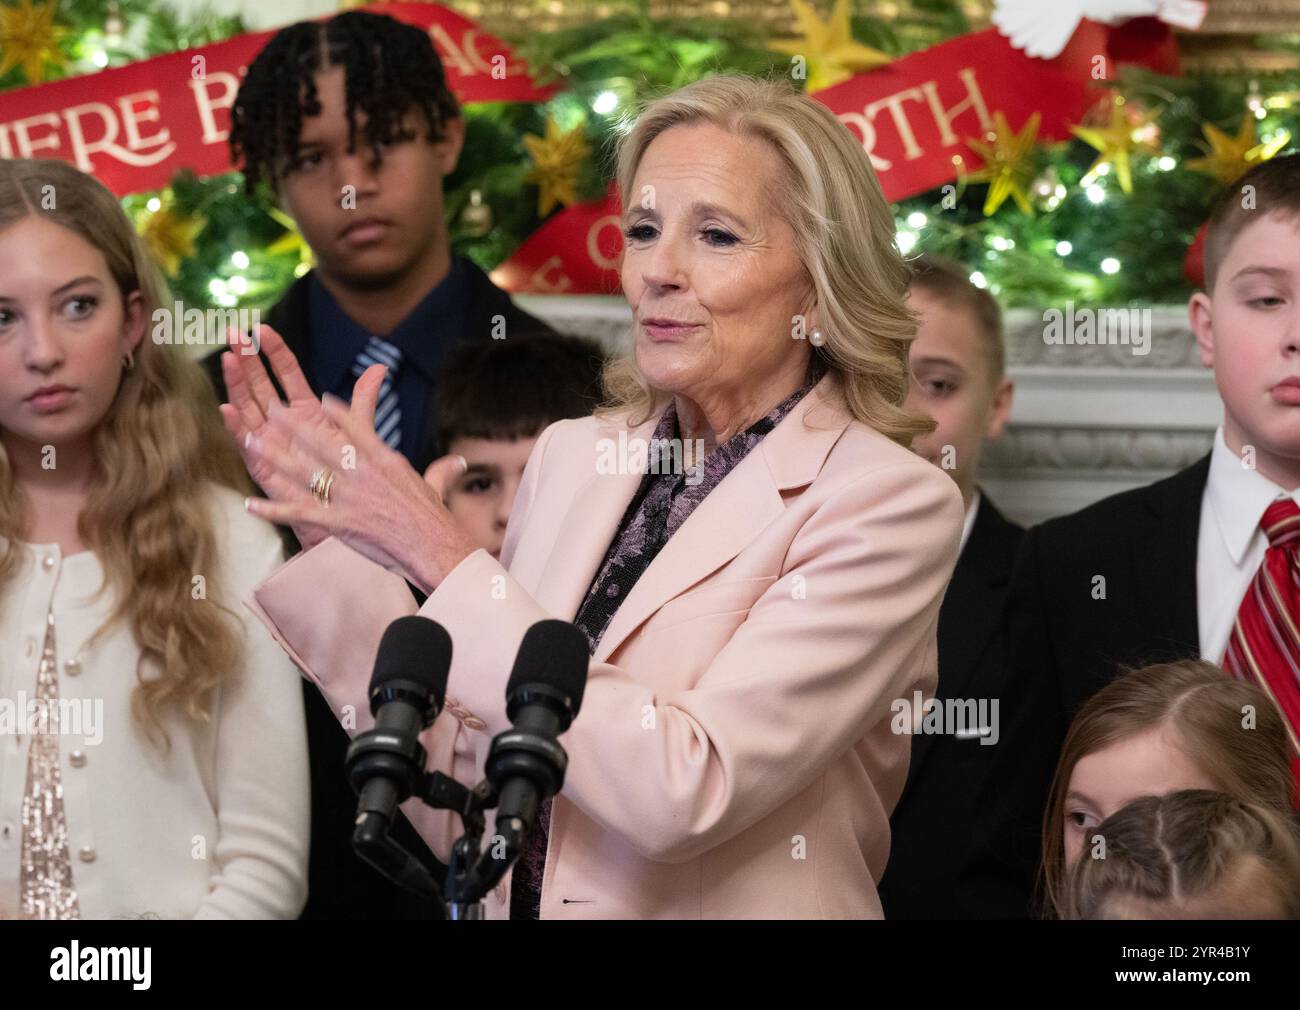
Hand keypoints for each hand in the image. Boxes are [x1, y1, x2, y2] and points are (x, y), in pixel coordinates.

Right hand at [219, 324, 365, 551]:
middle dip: (248, 360)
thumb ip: (363, 400)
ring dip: (237, 385)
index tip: (263, 328)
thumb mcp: (360, 433)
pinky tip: (227, 410)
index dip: (275, 352)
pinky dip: (238, 429)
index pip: (286, 375)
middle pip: (261, 386)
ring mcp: (273, 446)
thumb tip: (380, 368)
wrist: (352, 516)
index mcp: (306, 413)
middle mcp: (284, 426)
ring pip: (250, 410)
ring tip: (227, 360)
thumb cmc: (353, 476)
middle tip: (234, 334)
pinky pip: (249, 448)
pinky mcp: (267, 470)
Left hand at [238, 372, 478, 593]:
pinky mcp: (339, 523)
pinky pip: (299, 513)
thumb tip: (458, 461)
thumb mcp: (437, 487)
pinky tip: (252, 504)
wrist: (435, 547)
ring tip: (251, 443)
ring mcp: (349, 497)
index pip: (357, 428)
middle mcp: (363, 473)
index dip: (335, 413)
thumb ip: (443, 470)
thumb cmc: (437, 521)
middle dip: (293, 424)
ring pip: (304, 471)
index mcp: (386, 461)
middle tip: (271, 408)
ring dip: (274, 456)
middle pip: (322, 442)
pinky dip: (273, 509)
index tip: (319, 400)